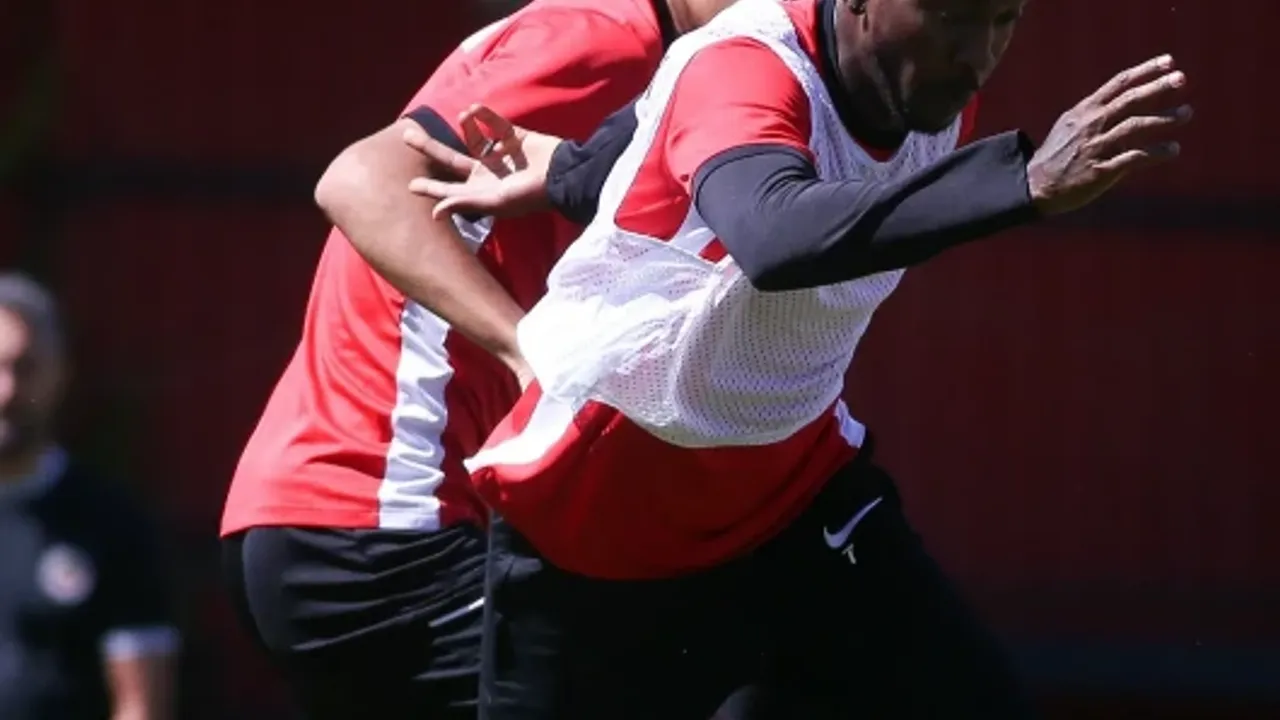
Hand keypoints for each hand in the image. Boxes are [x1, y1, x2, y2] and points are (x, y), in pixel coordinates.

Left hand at [403, 104, 564, 219]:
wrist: (562, 174)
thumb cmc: (528, 193)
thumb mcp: (494, 201)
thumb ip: (463, 203)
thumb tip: (433, 215)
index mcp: (480, 191)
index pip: (449, 189)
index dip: (430, 188)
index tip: (410, 185)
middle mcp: (487, 173)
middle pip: (450, 159)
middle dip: (428, 148)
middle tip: (406, 135)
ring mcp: (500, 155)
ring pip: (472, 138)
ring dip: (465, 127)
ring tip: (464, 116)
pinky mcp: (515, 137)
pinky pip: (495, 124)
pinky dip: (484, 115)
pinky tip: (474, 109)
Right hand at [1028, 54, 1191, 215]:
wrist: (1035, 186)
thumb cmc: (1058, 155)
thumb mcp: (1071, 126)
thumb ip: (1098, 114)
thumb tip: (1130, 107)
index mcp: (1084, 111)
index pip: (1119, 83)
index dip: (1145, 71)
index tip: (1169, 62)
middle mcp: (1090, 125)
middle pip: (1129, 100)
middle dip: (1158, 87)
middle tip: (1182, 79)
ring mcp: (1095, 147)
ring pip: (1135, 126)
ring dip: (1164, 118)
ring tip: (1186, 113)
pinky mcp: (1100, 171)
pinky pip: (1134, 158)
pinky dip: (1156, 153)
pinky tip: (1173, 150)